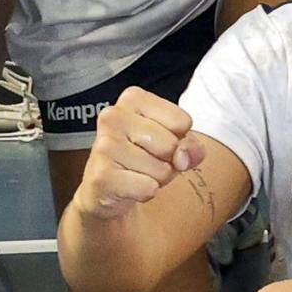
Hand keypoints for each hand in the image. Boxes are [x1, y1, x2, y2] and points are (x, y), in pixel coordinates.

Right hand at [71, 87, 208, 228]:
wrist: (105, 188)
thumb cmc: (140, 157)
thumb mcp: (172, 142)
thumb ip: (189, 144)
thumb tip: (184, 156)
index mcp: (132, 98)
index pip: (182, 121)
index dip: (179, 139)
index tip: (158, 142)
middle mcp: (113, 116)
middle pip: (171, 145)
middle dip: (168, 161)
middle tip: (147, 161)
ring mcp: (105, 146)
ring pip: (161, 170)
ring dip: (156, 179)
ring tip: (137, 173)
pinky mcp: (102, 175)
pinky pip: (148, 188)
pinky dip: (145, 193)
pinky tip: (129, 186)